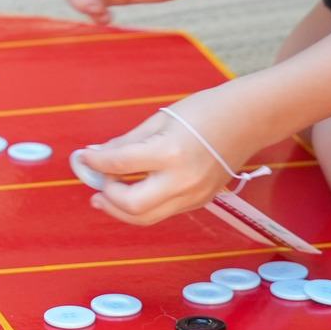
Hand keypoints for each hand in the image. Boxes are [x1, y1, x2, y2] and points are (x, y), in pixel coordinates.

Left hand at [79, 87, 266, 226]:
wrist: (247, 120)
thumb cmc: (204, 111)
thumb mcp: (160, 120)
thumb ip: (126, 142)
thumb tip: (96, 155)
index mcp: (170, 153)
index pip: (120, 164)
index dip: (95, 163)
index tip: (83, 159)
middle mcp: (182, 181)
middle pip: (132, 206)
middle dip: (108, 196)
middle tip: (96, 184)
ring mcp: (194, 195)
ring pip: (147, 217)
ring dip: (121, 209)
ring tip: (104, 196)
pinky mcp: (200, 202)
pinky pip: (163, 211)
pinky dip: (143, 206)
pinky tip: (133, 192)